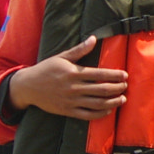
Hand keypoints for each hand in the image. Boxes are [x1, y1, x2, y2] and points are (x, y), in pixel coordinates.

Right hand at [9, 36, 127, 120]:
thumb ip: (79, 50)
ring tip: (122, 98)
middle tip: (126, 86)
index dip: (115, 75)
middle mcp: (73, 88)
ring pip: (97, 104)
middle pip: (102, 90)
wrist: (27, 87)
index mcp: (73, 73)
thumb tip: (93, 38)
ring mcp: (70, 101)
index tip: (125, 75)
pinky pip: (87, 115)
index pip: (100, 74)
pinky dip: (100, 114)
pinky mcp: (67, 111)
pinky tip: (108, 110)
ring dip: (113, 102)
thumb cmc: (46, 69)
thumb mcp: (61, 57)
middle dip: (117, 88)